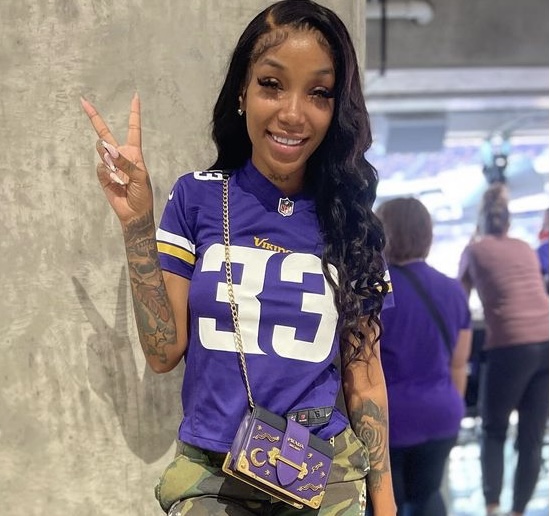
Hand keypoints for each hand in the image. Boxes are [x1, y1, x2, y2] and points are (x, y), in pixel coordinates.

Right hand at [81, 94, 152, 225]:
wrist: (134, 212)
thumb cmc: (142, 194)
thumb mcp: (141, 177)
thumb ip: (126, 163)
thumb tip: (110, 151)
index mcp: (134, 152)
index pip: (133, 129)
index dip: (134, 113)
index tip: (135, 96)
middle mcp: (120, 155)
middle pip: (104, 132)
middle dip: (93, 117)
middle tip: (83, 102)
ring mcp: (109, 164)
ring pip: (101, 150)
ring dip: (109, 160)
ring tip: (120, 175)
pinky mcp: (102, 175)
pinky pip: (100, 169)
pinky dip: (108, 175)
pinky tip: (116, 184)